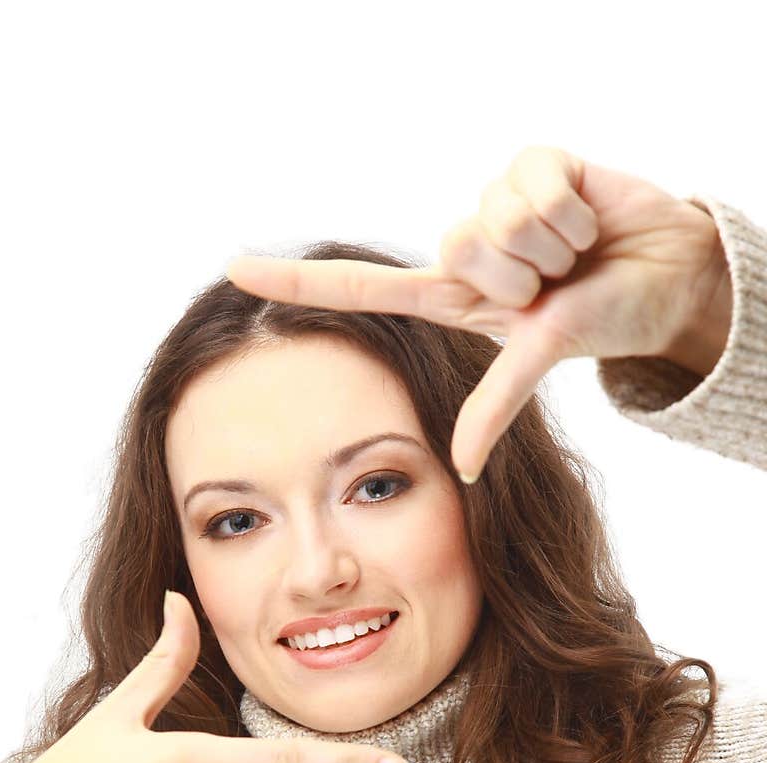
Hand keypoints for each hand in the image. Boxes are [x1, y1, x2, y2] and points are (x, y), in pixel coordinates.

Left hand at [225, 145, 726, 481]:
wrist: (664, 277)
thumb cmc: (597, 321)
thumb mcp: (540, 359)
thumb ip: (496, 405)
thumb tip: (461, 466)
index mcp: (452, 297)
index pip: (362, 288)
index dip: (299, 283)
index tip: (233, 270)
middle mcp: (465, 247)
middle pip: (460, 246)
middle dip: (522, 273)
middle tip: (554, 283)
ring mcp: (495, 202)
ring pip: (498, 218)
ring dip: (551, 245)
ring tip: (574, 254)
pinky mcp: (534, 162)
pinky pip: (535, 186)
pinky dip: (573, 209)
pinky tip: (587, 218)